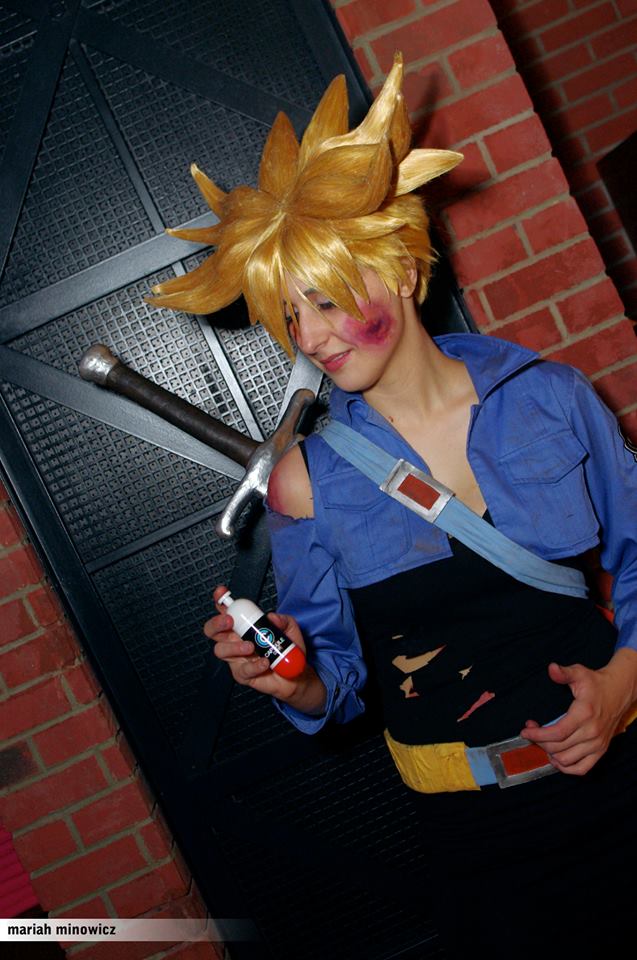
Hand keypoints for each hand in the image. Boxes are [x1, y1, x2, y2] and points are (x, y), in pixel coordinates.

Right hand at [204, 585, 326, 712]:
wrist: (294, 674)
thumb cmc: (285, 648)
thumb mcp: (289, 628)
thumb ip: (282, 620)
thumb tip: (271, 617)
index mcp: (242, 626)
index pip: (226, 611)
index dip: (220, 601)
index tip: (221, 593)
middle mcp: (234, 640)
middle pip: (212, 630)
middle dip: (216, 623)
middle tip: (229, 621)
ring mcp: (236, 658)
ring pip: (220, 650)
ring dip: (234, 647)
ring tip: (251, 647)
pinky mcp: (242, 674)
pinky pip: (242, 670)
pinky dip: (253, 665)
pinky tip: (264, 663)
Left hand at [521, 649, 636, 775]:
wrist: (618, 692)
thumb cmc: (596, 683)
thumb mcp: (579, 673)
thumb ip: (564, 673)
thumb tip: (551, 668)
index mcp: (584, 714)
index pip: (557, 733)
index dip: (538, 734)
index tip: (525, 730)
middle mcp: (591, 732)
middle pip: (558, 748)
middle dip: (539, 741)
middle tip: (531, 732)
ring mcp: (597, 744)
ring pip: (567, 760)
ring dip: (550, 754)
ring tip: (542, 743)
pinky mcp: (601, 751)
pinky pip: (582, 769)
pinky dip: (566, 768)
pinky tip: (555, 758)